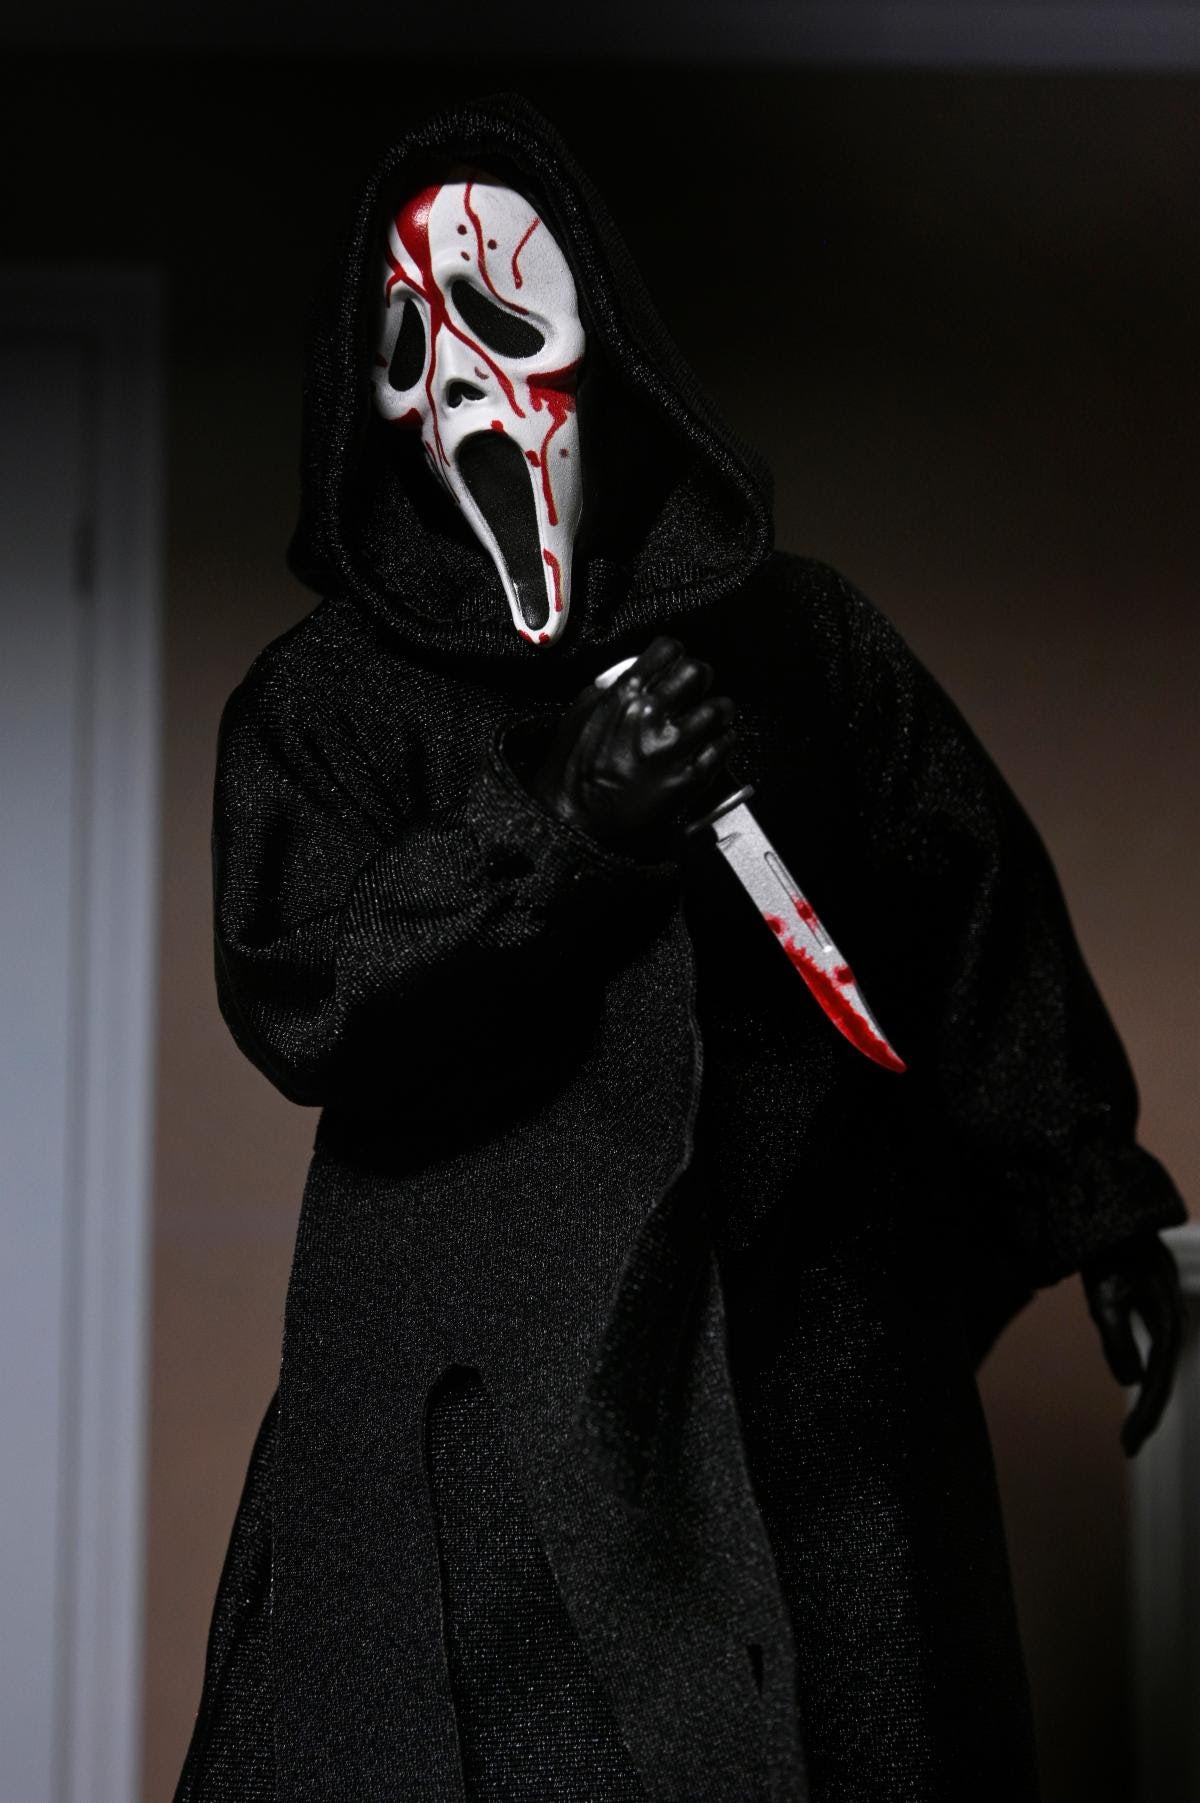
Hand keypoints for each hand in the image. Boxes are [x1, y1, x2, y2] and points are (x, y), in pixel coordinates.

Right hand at [529, 637, 734, 854]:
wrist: (576, 819)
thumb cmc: (572, 771)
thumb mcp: (580, 713)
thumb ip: (611, 688)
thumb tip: (633, 672)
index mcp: (624, 694)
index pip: (669, 650)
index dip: (676, 656)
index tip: (675, 666)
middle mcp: (652, 713)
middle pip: (698, 673)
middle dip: (700, 679)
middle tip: (697, 691)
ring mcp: (673, 745)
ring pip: (718, 708)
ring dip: (717, 712)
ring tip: (712, 719)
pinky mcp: (689, 776)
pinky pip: (723, 746)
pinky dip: (723, 741)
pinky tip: (715, 744)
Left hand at [1082, 1230, 1186, 1456]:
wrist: (1116, 1217)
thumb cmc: (1108, 1253)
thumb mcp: (1104, 1293)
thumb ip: (1117, 1337)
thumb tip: (1130, 1382)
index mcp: (1167, 1322)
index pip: (1158, 1381)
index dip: (1145, 1415)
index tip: (1128, 1446)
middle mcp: (1173, 1321)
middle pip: (1163, 1379)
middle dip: (1149, 1415)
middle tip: (1128, 1447)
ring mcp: (1167, 1315)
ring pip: (1162, 1367)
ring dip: (1150, 1399)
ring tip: (1134, 1431)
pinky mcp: (1156, 1309)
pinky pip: (1156, 1353)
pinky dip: (1147, 1376)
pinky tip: (1137, 1385)